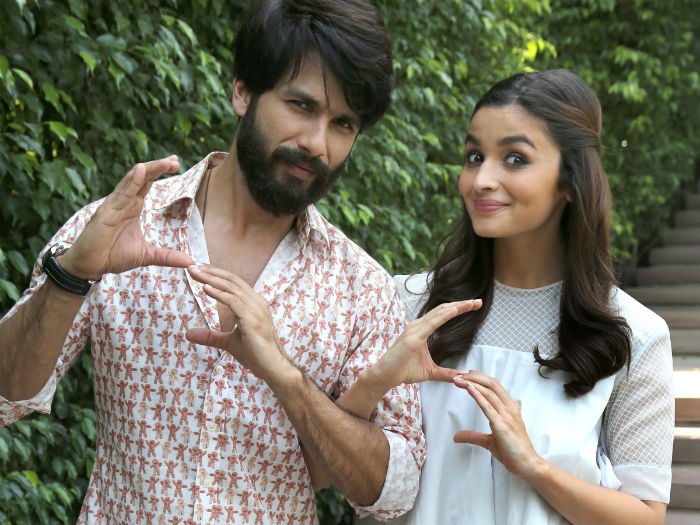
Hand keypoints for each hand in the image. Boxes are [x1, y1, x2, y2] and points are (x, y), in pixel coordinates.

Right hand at [58, 156, 192, 279]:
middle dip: (158, 167)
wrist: (89, 266)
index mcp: (132, 207)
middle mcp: (123, 202)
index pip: (147, 183)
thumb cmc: (113, 256)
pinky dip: (131, 183)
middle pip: (142, 178)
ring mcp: (114, 205)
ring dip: (149, 170)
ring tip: (165, 162)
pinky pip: (120, 195)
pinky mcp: (106, 213)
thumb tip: (190, 261)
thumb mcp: (146, 255)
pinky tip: (141, 171)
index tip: (175, 163)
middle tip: (175, 160)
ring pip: (132, 182)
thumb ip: (167, 256)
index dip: (159, 172)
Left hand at [185, 264, 295, 383]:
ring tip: (194, 273)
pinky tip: (205, 288)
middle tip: (192, 266)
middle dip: (211, 271)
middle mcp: (257, 302)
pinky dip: (218, 294)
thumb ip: (210, 336)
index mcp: (254, 304)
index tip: (198, 270)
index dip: (216, 274)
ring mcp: (256, 309)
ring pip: (231, 287)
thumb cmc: (256, 355)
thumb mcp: (228, 342)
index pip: (234, 283)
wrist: (273, 368)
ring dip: (211, 279)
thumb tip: (188, 334)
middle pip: (232, 280)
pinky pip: (233, 301)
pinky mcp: (252, 319)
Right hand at [368, 299, 481, 390]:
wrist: (385, 376)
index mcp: (421, 329)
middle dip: (461, 304)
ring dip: (457, 307)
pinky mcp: (413, 338)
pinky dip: (444, 316)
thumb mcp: (430, 372)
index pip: (442, 314)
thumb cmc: (403, 370)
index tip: (474, 305)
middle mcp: (418, 325)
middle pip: (443, 309)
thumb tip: (462, 376)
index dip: (458, 308)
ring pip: (439, 313)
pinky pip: (431, 323)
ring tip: (471, 303)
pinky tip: (455, 310)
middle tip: (478, 301)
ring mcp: (414, 330)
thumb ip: (446, 373)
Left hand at [453, 371, 544, 480]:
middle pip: (491, 384)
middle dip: (474, 376)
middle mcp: (510, 409)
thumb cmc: (514, 452)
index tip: (464, 375)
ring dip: (472, 383)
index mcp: (510, 409)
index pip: (493, 386)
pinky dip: (478, 395)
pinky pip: (488, 407)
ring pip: (489, 392)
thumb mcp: (490, 441)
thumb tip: (457, 436)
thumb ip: (474, 436)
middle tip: (459, 374)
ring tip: (458, 380)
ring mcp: (507, 416)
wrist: (528, 466)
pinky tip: (469, 388)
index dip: (479, 378)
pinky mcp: (502, 426)